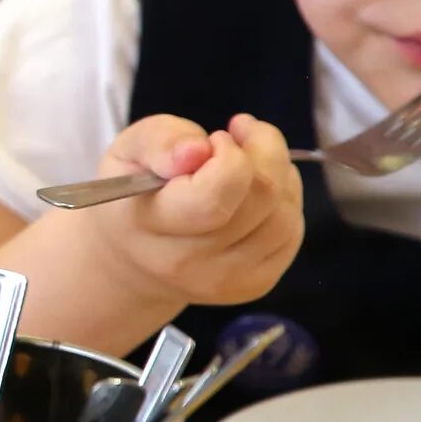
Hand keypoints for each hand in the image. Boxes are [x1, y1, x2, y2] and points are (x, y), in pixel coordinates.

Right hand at [86, 112, 303, 310]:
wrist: (135, 261)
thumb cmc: (135, 194)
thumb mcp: (129, 151)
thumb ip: (160, 140)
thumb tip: (199, 149)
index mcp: (149, 225)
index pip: (214, 196)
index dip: (230, 155)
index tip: (217, 139)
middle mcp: (187, 262)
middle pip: (261, 198)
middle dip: (264, 151)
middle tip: (241, 136)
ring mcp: (225, 279)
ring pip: (284, 215)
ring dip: (281, 174)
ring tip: (251, 162)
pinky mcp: (254, 285)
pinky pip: (292, 234)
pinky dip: (286, 202)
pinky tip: (259, 192)